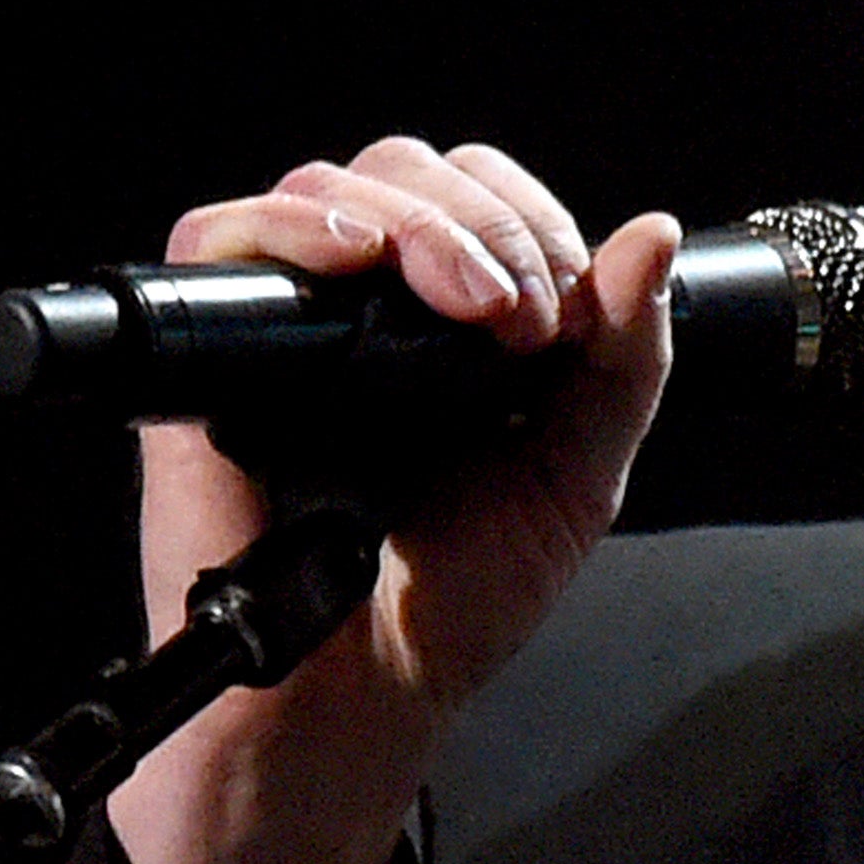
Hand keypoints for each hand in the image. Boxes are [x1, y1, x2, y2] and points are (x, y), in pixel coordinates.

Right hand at [105, 137, 677, 863]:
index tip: (567, 309)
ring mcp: (285, 326)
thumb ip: (623, 360)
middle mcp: (363, 310)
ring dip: (418, 224)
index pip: (478, 196)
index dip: (529, 217)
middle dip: (486, 222)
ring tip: (473, 310)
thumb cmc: (453, 601)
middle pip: (406, 169)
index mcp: (447, 324)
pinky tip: (357, 263)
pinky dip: (293, 227)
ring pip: (330, 188)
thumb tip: (653, 235)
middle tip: (524, 317)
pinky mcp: (210, 353)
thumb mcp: (575, 474)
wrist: (361, 693)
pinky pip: (221, 235)